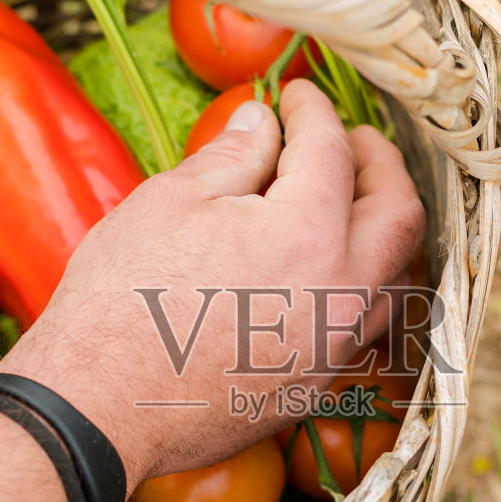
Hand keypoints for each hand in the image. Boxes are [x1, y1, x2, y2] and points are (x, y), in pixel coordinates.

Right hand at [0, 80, 424, 486]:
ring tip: (352, 200)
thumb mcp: (170, 203)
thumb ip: (232, 156)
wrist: (102, 408)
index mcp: (311, 234)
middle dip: (379, 162)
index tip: (294, 94)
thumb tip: (262, 122)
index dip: (314, 110)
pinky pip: (368, 323)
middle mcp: (345, 293)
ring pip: (398, 274)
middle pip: (398, 211)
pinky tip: (330, 269)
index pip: (332, 150)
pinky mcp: (320, 385)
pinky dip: (363, 282)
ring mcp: (339, 347)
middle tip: (348, 137)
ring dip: (383, 227)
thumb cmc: (123, 299)